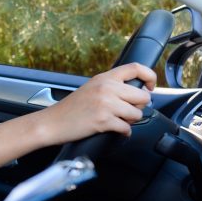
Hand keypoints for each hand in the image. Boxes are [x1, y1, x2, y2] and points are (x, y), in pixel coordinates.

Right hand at [37, 62, 155, 143]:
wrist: (51, 122)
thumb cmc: (70, 108)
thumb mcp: (91, 88)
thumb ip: (111, 86)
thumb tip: (135, 92)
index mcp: (104, 78)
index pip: (135, 68)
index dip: (149, 76)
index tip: (150, 86)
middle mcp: (106, 88)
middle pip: (142, 96)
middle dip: (139, 107)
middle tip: (128, 111)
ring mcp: (105, 104)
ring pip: (137, 113)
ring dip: (130, 120)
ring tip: (117, 120)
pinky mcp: (104, 120)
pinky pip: (127, 128)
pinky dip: (123, 132)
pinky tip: (114, 130)